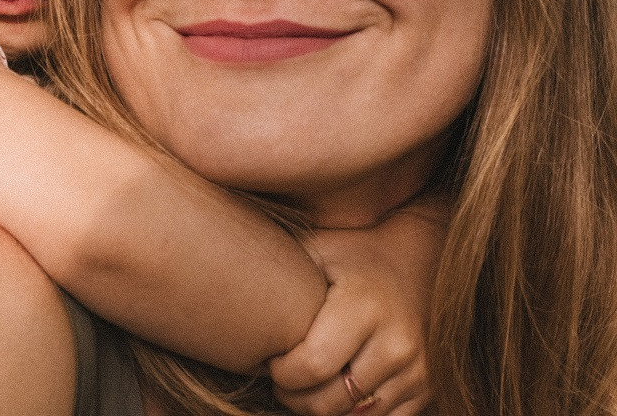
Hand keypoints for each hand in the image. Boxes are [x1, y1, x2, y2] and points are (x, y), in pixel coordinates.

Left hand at [268, 199, 446, 415]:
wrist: (420, 259)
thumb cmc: (352, 253)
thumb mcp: (316, 248)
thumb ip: (279, 266)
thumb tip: (218, 274)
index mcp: (363, 306)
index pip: (311, 366)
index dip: (280, 373)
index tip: (269, 358)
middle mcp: (397, 342)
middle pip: (330, 401)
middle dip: (293, 398)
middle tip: (280, 379)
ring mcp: (417, 370)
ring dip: (320, 409)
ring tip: (305, 384)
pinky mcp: (428, 388)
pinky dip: (351, 414)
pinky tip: (335, 390)